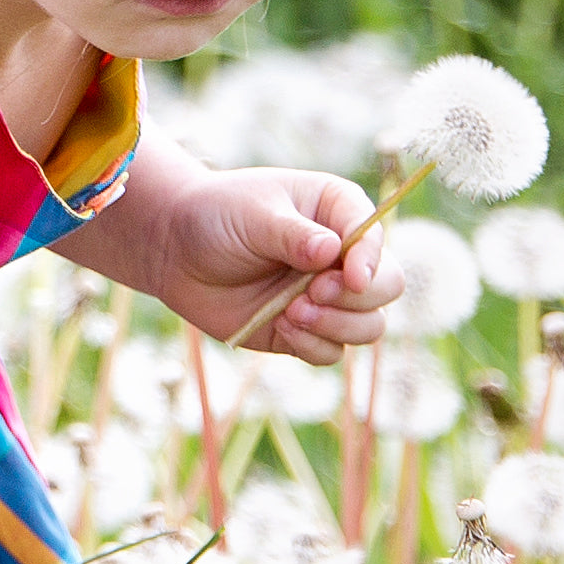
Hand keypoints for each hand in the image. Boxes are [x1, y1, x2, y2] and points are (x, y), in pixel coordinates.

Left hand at [164, 166, 400, 364]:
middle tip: (313, 293)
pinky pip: (331, 352)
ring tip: (292, 313)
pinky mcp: (305, 331)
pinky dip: (313, 346)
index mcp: (338, 211)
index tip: (350, 277)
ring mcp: (327, 297)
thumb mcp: (254, 214)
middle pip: (387, 286)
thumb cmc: (218, 216)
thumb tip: (332, 252)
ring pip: (369, 326)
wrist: (175, 252)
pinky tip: (281, 326)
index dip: (370, 261)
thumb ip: (294, 234)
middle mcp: (342, 256)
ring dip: (338, 326)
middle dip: (357, 298)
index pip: (375, 237)